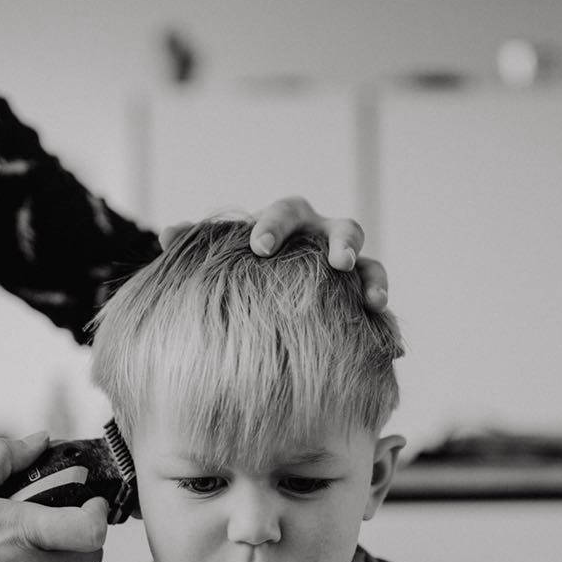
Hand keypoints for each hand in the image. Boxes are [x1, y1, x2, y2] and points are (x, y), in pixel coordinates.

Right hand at [0, 432, 108, 561]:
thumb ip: (0, 460)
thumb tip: (38, 440)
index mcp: (16, 533)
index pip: (90, 531)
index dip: (100, 515)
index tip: (92, 502)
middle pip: (90, 559)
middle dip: (84, 538)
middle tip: (60, 520)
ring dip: (52, 557)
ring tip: (8, 544)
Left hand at [160, 195, 388, 310]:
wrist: (263, 291)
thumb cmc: (242, 266)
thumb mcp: (223, 254)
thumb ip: (200, 245)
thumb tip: (169, 235)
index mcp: (288, 223)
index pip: (285, 213)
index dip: (273, 227)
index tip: (259, 248)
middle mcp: (323, 238)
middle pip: (342, 228)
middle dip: (341, 243)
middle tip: (337, 262)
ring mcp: (347, 267)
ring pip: (368, 264)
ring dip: (372, 278)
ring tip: (373, 300)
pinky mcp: (360, 297)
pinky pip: (377, 306)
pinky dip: (386, 323)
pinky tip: (392, 347)